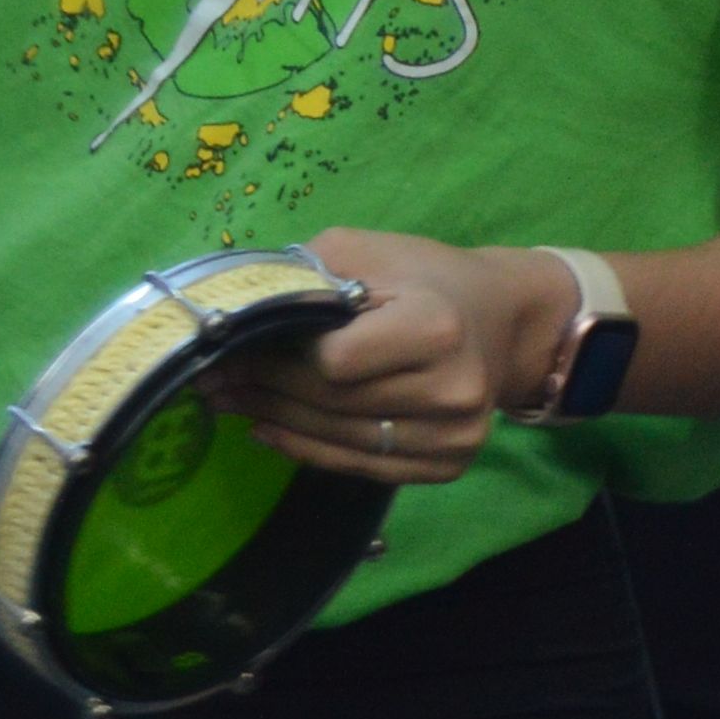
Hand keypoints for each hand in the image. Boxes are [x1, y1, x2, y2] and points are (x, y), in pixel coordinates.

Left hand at [244, 230, 568, 483]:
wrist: (504, 317)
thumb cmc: (426, 277)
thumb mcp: (367, 251)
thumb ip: (303, 277)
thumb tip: (231, 317)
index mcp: (437, 327)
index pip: (332, 364)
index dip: (283, 356)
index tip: (242, 344)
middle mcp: (454, 388)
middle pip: (330, 404)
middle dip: (263, 390)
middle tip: (215, 378)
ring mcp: (456, 434)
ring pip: (337, 441)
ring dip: (274, 422)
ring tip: (232, 402)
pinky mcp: (450, 465)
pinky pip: (359, 467)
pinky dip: (307, 450)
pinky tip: (272, 430)